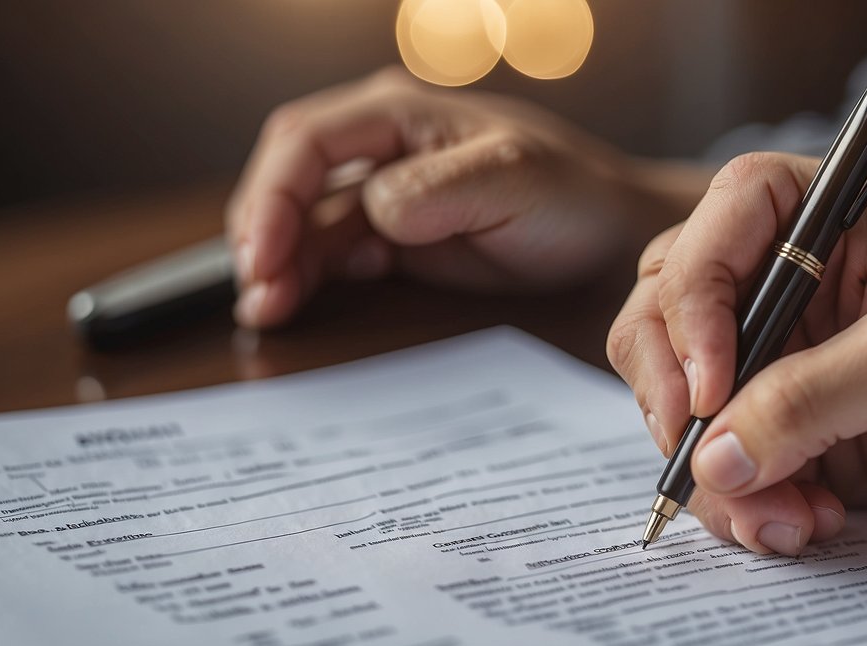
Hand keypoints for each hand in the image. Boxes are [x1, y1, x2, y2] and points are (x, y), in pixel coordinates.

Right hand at [226, 67, 711, 327]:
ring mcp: (381, 194)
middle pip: (288, 180)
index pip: (306, 140)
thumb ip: (438, 189)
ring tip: (267, 313)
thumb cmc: (572, 197)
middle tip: (259, 297)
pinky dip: (303, 279)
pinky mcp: (390, 239)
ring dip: (277, 265)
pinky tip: (292, 306)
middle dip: (262, 234)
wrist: (608, 239)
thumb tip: (371, 208)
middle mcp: (379, 146)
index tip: (266, 255)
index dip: (273, 196)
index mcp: (400, 112)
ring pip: (301, 223)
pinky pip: (327, 254)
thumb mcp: (514, 182)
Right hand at [608, 152, 866, 555]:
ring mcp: (780, 363)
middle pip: (661, 330)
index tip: (711, 392)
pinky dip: (750, 505)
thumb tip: (709, 458)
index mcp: (808, 222)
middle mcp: (778, 288)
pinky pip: (730, 470)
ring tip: (791, 515)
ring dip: (720, 475)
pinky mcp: (793, 432)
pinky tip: (809, 521)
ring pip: (685, 412)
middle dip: (678, 406)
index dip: (688, 317)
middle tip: (714, 464)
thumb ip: (803, 402)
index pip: (699, 247)